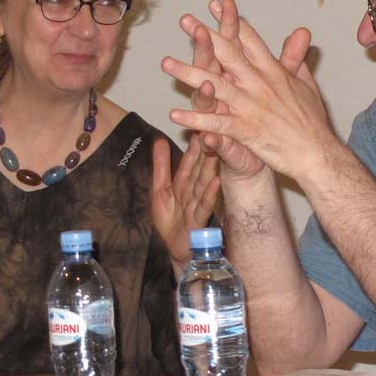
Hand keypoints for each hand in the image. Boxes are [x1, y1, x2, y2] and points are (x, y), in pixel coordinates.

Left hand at [151, 138, 219, 268]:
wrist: (173, 249)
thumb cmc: (170, 220)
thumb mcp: (160, 189)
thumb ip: (161, 165)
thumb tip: (158, 139)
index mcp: (184, 183)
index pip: (189, 160)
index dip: (193, 144)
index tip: (200, 125)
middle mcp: (193, 191)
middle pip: (200, 168)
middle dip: (205, 150)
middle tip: (212, 131)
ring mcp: (197, 204)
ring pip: (204, 182)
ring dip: (210, 166)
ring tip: (216, 150)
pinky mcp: (198, 219)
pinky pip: (204, 205)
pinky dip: (210, 193)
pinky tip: (216, 182)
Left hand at [162, 1, 332, 178]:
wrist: (318, 153)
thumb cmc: (312, 122)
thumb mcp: (306, 84)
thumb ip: (296, 58)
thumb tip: (301, 33)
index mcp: (273, 72)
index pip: (249, 41)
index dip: (231, 22)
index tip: (215, 5)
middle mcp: (260, 84)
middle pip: (228, 54)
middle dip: (205, 36)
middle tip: (186, 20)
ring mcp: (251, 106)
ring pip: (215, 85)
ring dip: (188, 74)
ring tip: (166, 64)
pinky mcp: (246, 130)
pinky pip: (215, 123)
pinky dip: (195, 119)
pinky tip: (175, 115)